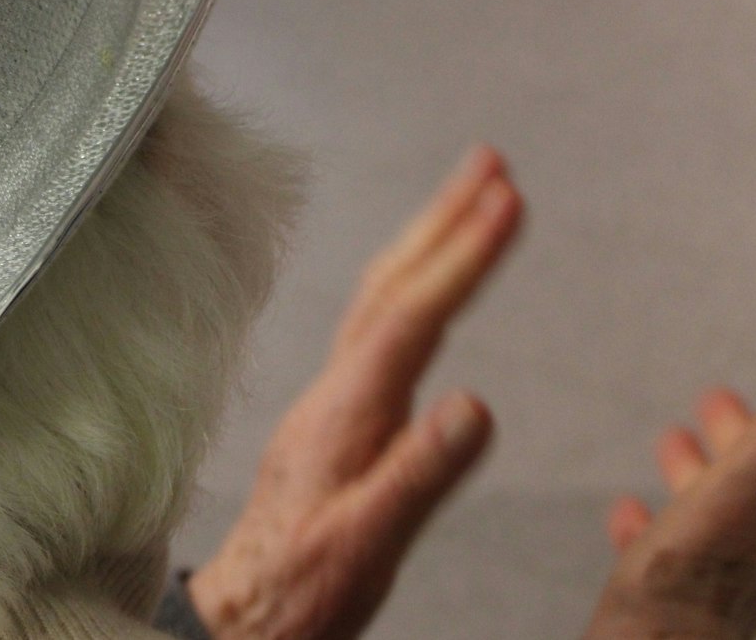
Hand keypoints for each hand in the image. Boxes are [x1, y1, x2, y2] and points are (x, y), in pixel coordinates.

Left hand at [189, 146, 522, 638]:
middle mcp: (336, 389)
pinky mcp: (335, 413)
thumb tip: (477, 404)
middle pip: (392, 284)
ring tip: (471, 193)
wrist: (246, 615)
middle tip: (494, 162)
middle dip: (444, 219)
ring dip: (426, 240)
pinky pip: (377, 324)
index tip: (508, 197)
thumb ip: (419, 473)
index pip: (413, 315)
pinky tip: (427, 283)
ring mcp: (332, 397)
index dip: (462, 256)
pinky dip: (411, 284)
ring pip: (380, 297)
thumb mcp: (368, 541)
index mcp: (347, 412)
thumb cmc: (303, 585)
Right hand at [583, 353, 755, 639]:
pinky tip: (628, 514)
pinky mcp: (675, 609)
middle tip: (711, 399)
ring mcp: (718, 588)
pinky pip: (670, 556)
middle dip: (738, 439)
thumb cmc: (685, 590)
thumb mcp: (734, 495)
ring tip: (669, 443)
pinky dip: (656, 523)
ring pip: (716, 520)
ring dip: (697, 476)